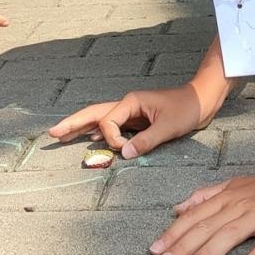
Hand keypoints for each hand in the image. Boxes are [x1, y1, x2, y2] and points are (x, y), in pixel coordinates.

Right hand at [48, 85, 212, 158]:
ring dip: (82, 127)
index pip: (108, 122)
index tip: (125, 149)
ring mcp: (131, 112)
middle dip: (73, 123)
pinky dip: (99, 132)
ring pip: (100, 119)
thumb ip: (146, 141)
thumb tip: (123, 155)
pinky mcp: (137, 120)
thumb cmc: (187, 109)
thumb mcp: (168, 127)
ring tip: (62, 135)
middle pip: (93, 113)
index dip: (111, 139)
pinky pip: (113, 126)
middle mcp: (127, 105)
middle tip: (52, 133)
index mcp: (131, 102)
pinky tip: (89, 138)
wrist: (202, 100)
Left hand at [149, 164, 254, 254]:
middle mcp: (238, 205)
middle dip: (183, 246)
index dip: (173, 233)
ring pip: (231, 233)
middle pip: (207, 227)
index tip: (155, 249)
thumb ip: (204, 196)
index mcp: (224, 198)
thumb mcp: (231, 186)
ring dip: (211, 250)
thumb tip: (178, 209)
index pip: (193, 217)